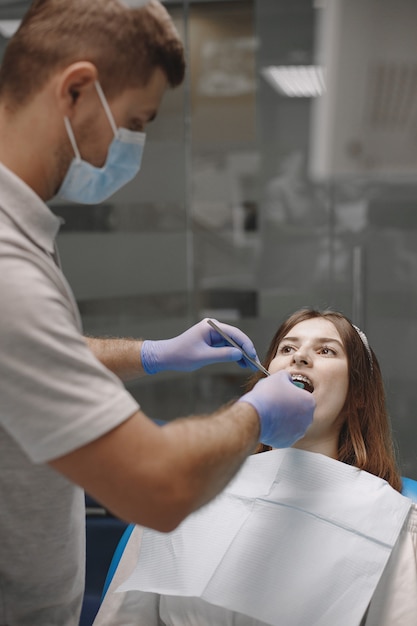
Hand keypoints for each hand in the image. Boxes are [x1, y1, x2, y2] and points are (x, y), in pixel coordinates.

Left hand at [141, 318, 259, 373]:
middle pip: (235, 337)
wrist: (167, 356)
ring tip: (250, 366)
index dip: (245, 344)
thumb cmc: (181, 355)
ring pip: (232, 343)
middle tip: (255, 363)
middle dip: (245, 350)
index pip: (234, 333)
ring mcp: (213, 333)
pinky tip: (241, 363)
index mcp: (211, 326)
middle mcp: (213, 327)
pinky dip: (233, 354)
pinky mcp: (212, 340)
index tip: (252, 356)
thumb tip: (240, 354)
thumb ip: (222, 355)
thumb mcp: (203, 357)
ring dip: (241, 353)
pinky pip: (227, 346)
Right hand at [238, 371, 314, 447]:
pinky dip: (279, 429)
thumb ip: (288, 377)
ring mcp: (298, 432)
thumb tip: (288, 379)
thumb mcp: (279, 376)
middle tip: (277, 402)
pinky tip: (270, 422)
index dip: (292, 393)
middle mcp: (308, 419)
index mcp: (309, 402)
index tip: (283, 393)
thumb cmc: (267, 396)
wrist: (254, 414)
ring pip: (293, 423)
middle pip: (300, 411)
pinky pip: (285, 434)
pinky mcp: (288, 442)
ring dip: (285, 418)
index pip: (303, 395)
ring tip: (272, 411)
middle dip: (290, 407)